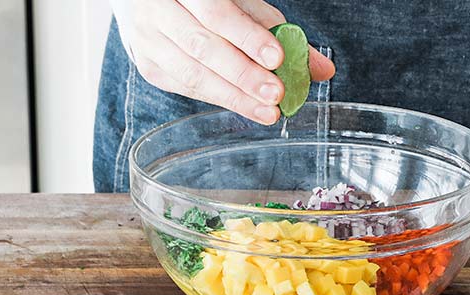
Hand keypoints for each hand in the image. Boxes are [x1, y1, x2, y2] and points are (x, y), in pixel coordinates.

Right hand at [110, 0, 334, 124]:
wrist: (157, 1)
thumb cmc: (208, 2)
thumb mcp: (242, 4)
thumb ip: (278, 31)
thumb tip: (322, 69)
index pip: (217, 13)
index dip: (247, 37)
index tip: (277, 58)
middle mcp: (158, 11)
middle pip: (202, 46)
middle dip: (243, 74)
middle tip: (276, 93)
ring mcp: (147, 40)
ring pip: (191, 73)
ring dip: (233, 96)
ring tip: (267, 110)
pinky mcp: (148, 66)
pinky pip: (185, 87)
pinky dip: (218, 97)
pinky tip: (244, 105)